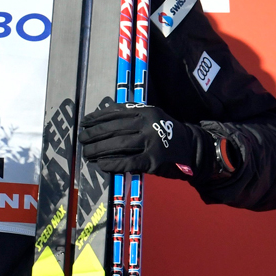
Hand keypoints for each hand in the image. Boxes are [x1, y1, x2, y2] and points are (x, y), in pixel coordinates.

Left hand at [80, 103, 207, 180]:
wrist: (194, 149)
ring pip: (118, 145)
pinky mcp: (154, 160)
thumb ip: (131, 116)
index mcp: (146, 111)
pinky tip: (101, 165)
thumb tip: (101, 120)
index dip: (97, 118)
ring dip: (98, 150)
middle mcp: (148, 124)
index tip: (84, 122)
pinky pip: (127, 162)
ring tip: (87, 153)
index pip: (115, 113)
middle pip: (113, 129)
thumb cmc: (167, 133)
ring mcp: (152, 142)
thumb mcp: (153, 117)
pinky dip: (112, 164)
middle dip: (94, 135)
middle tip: (81, 139)